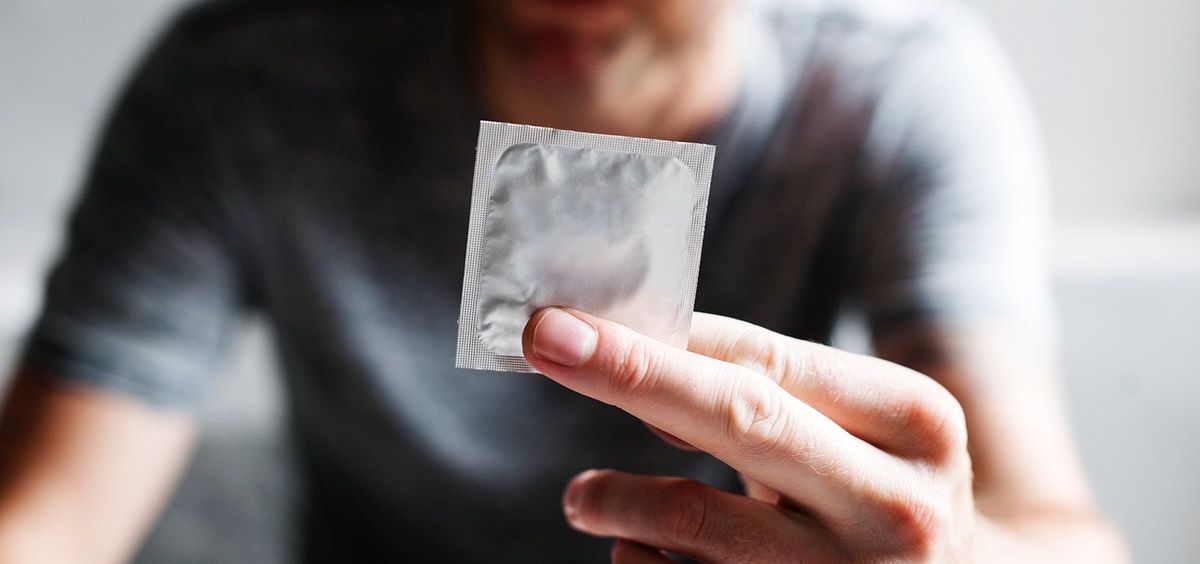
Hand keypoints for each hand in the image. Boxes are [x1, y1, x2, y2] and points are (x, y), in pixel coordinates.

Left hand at [522, 308, 975, 562]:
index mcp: (917, 423)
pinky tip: (636, 552)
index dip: (661, 334)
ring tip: (584, 495)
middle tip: (544, 340)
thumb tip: (639, 358)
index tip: (574, 314)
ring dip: (614, 495)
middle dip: (628, 371)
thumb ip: (769, 392)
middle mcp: (895, 505)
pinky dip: (638, 560)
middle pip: (738, 418)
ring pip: (695, 517)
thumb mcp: (861, 431)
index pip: (767, 359)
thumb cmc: (884, 494)